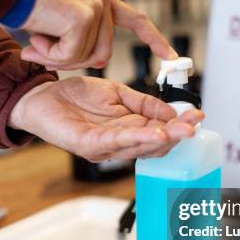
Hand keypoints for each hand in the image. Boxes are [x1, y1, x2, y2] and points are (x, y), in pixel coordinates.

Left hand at [8, 77, 203, 160]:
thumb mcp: (116, 92)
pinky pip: (116, 143)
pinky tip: (152, 133)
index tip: (197, 116)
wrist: (42, 97)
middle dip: (176, 135)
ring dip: (161, 139)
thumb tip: (171, 111)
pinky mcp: (88, 145)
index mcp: (127, 129)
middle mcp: (118, 143)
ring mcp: (104, 147)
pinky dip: (136, 138)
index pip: (159, 131)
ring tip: (180, 131)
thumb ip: (143, 102)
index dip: (179, 125)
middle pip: (153, 144)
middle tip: (193, 126)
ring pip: (138, 146)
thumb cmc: (75, 97)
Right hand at [20, 0, 176, 69]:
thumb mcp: (61, 25)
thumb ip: (82, 41)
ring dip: (61, 57)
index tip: (170, 55)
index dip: (154, 39)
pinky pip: (72, 55)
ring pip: (90, 57)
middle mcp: (101, 1)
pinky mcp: (83, 18)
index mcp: (99, 1)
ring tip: (40, 39)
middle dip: (75, 60)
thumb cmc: (28, 7)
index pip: (136, 20)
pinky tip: (38, 37)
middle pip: (104, 53)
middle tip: (46, 50)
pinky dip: (52, 54)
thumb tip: (97, 61)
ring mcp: (94, 8)